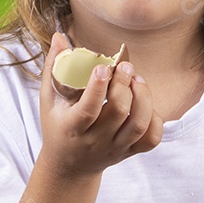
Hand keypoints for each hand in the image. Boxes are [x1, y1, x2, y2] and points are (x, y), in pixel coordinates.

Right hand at [38, 32, 162, 179]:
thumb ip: (54, 67)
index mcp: (72, 127)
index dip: (98, 86)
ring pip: (139, 126)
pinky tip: (145, 102)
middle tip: (125, 66)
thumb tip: (59, 36)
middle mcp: (95, 141)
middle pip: (118, 113)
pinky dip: (155, 119)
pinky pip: (151, 139)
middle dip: (124, 85)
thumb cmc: (57, 125)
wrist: (68, 166)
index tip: (104, 66)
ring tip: (137, 80)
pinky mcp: (129, 152)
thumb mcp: (48, 98)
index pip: (88, 109)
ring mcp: (115, 148)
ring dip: (143, 98)